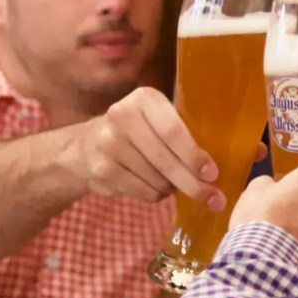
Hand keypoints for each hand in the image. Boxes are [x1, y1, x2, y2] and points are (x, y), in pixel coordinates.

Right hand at [69, 88, 220, 206]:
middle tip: (213, 199)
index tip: (212, 174)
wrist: (83, 147)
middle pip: (166, 160)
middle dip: (193, 183)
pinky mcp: (102, 171)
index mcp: (144, 99)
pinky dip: (157, 195)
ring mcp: (108, 145)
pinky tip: (155, 187)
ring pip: (157, 180)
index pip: (173, 131)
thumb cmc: (136, 132)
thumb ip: (181, 133)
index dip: (194, 156)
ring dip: (173, 188)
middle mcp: (121, 116)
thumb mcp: (155, 119)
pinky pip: (144, 192)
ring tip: (174, 184)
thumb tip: (214, 169)